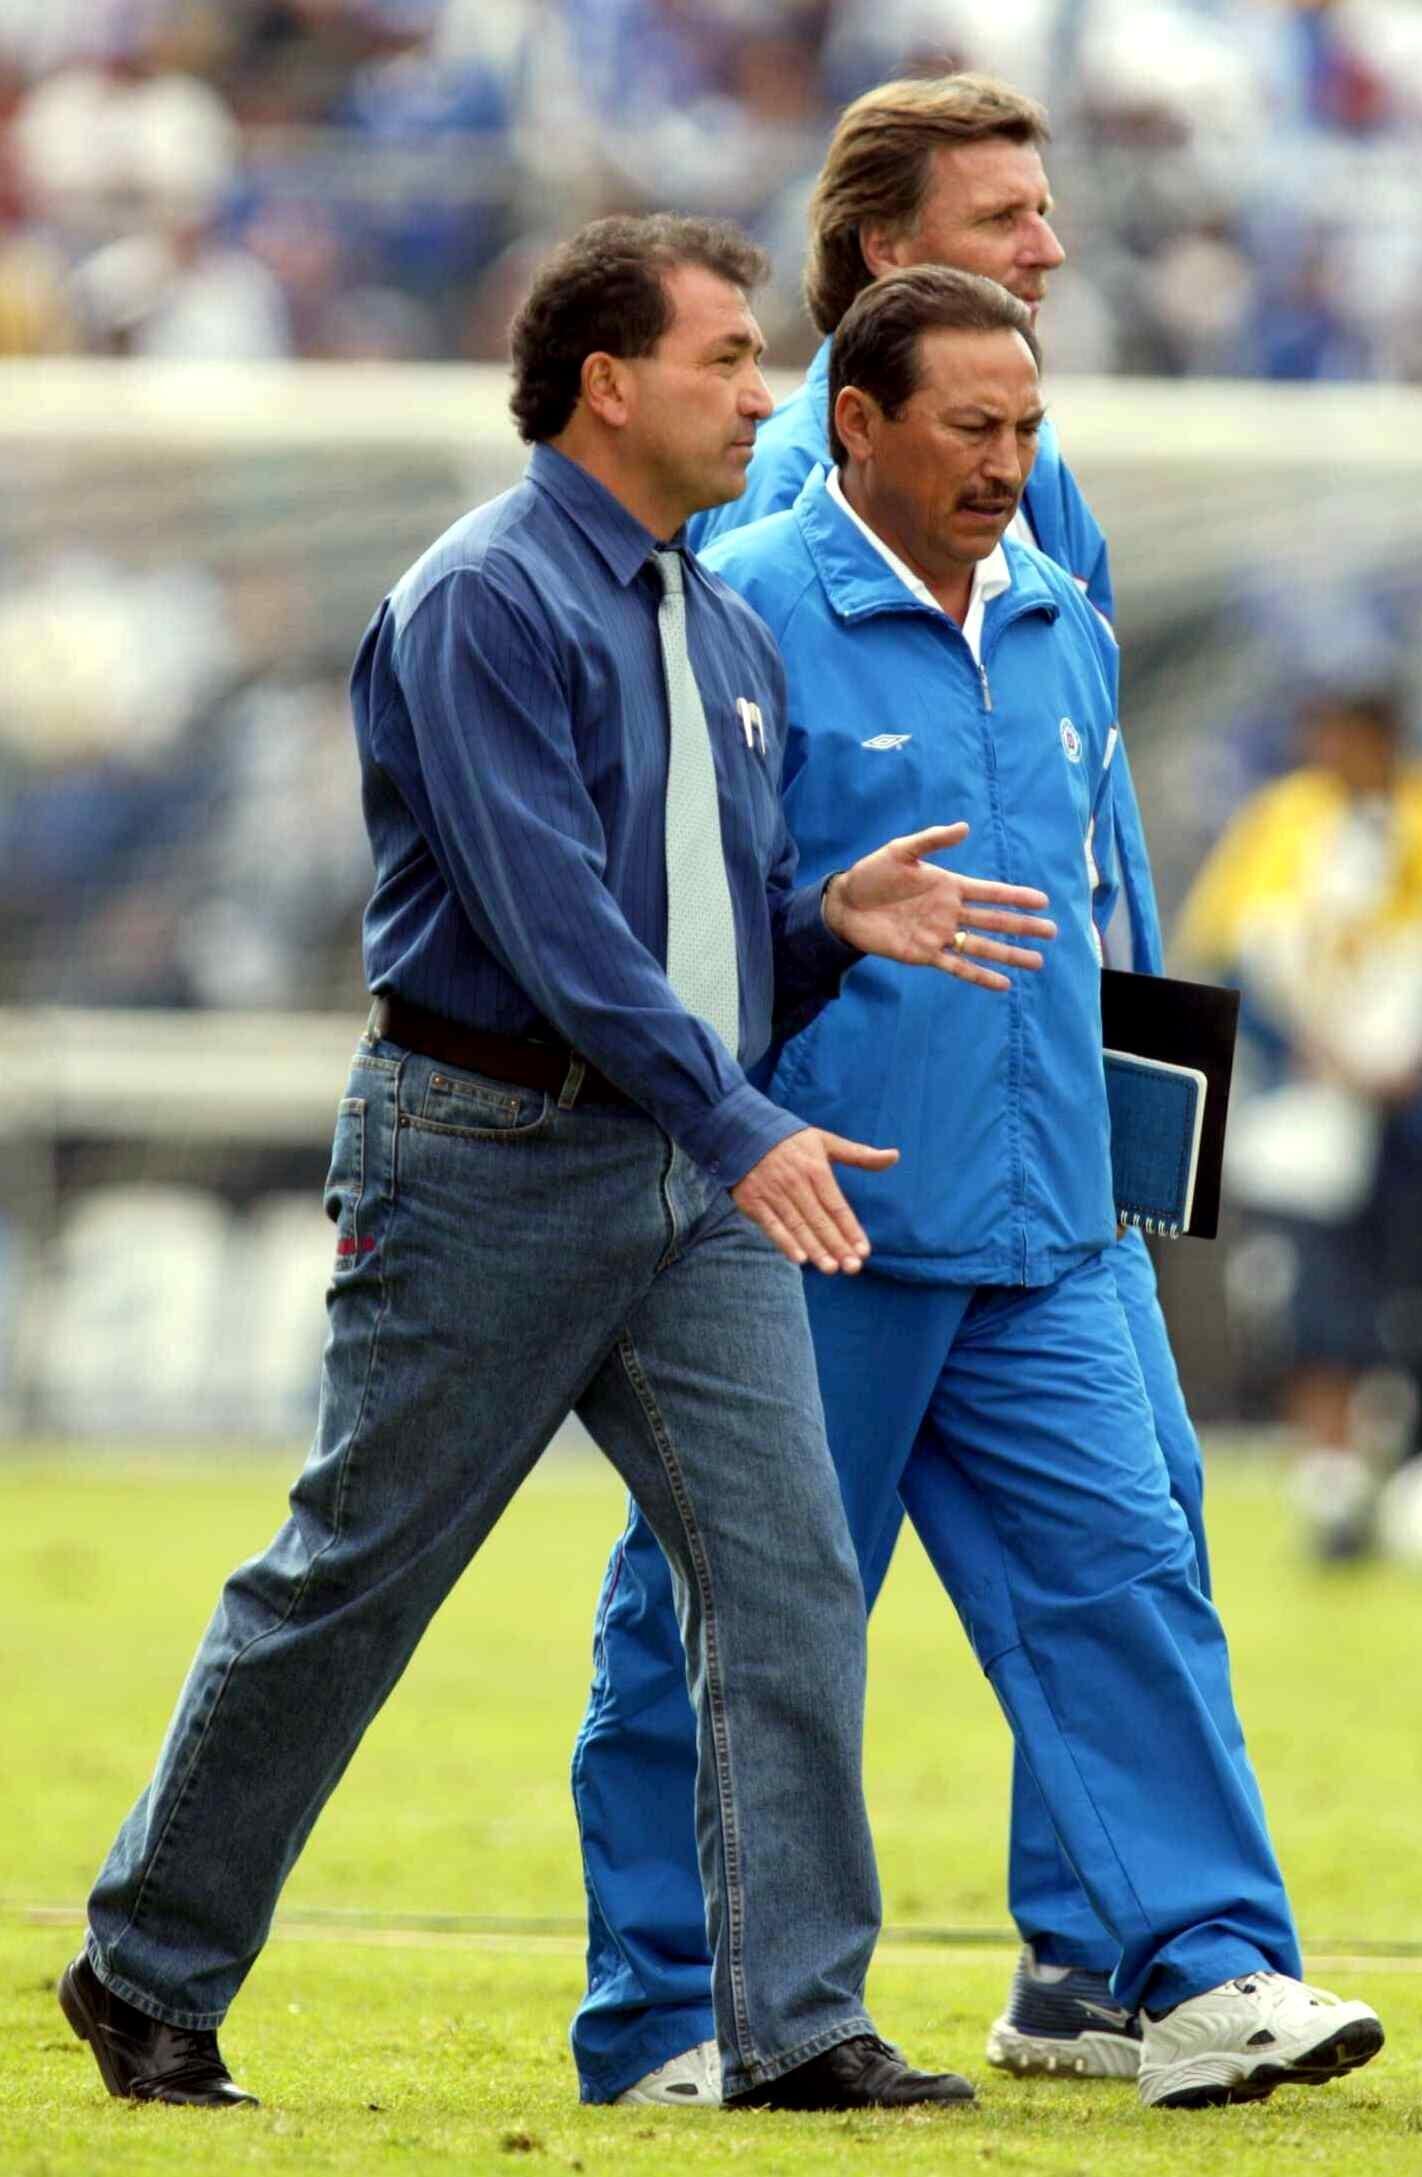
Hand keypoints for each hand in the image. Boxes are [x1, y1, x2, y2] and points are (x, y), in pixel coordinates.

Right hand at [731, 1127, 898, 1272]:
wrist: (743, 1129)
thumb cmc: (791, 1140)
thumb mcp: (826, 1141)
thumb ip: (859, 1154)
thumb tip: (894, 1156)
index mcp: (816, 1170)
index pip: (837, 1206)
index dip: (851, 1229)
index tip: (864, 1250)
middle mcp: (796, 1183)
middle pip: (820, 1220)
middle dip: (837, 1245)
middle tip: (853, 1268)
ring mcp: (773, 1193)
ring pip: (798, 1226)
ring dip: (815, 1249)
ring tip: (831, 1268)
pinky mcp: (752, 1201)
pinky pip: (771, 1225)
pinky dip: (784, 1242)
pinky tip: (799, 1258)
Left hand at [824, 822, 1055, 990]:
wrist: (845, 904)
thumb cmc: (872, 874)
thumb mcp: (901, 851)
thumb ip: (933, 840)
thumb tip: (965, 827)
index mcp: (949, 885)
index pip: (990, 892)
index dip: (1015, 897)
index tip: (1042, 901)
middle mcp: (950, 912)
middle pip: (994, 921)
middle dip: (1023, 927)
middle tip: (1051, 932)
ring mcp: (940, 935)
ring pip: (982, 946)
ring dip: (1009, 954)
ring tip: (1036, 962)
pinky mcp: (925, 955)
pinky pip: (957, 967)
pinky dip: (979, 976)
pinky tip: (1002, 984)